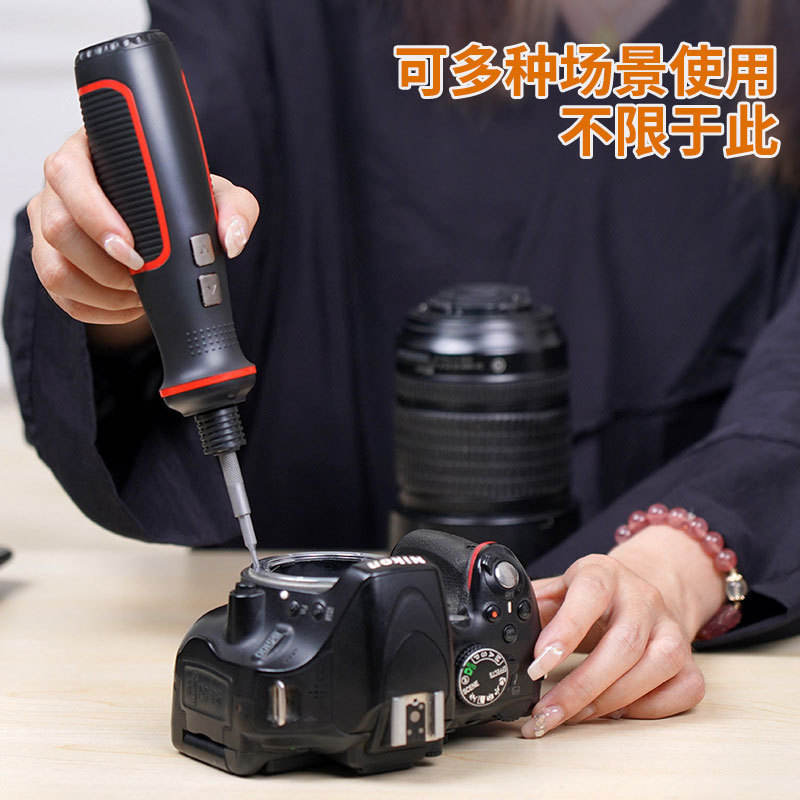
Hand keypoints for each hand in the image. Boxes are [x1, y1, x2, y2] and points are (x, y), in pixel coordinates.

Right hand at [28, 128, 258, 344]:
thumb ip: (235, 208)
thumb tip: (232, 240)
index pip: (68, 173)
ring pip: (54, 269)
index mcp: (91, 153)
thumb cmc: (181, 201)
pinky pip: (61, 297)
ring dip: (103, 293)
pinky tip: (129, 304)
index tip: (134, 249)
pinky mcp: (50, 262)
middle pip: (57, 227)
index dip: (96, 215)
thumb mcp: (215, 196)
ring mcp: (48, 225)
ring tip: (140, 294)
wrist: (166, 227)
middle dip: (105, 265)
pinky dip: (99, 311)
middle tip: (143, 277)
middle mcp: (60, 188)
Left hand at [521, 526, 722, 737]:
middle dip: (582, 686)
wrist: (645, 587)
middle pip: (624, 643)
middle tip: (546, 712)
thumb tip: (503, 626)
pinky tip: (617, 712)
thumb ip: (534, 605)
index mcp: (604, 574)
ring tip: (573, 716)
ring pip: (656, 666)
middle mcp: (643, 597)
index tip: (538, 664)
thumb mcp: (560, 588)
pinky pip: (683, 688)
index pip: (590, 592)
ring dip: (610, 701)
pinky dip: (650, 709)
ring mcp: (671, 627)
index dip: (566, 629)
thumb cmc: (593, 595)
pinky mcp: (689, 657)